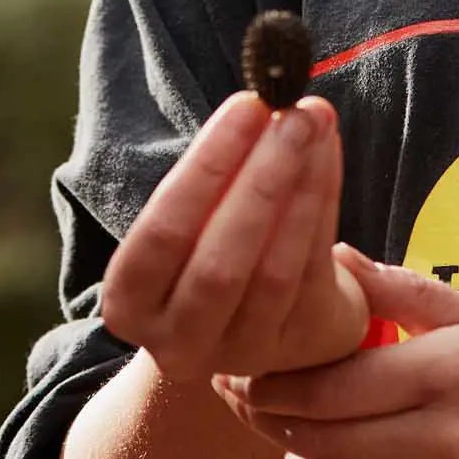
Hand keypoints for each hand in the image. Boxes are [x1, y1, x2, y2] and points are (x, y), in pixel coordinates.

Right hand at [99, 93, 370, 384]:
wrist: (261, 319)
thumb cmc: (212, 247)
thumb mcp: (190, 223)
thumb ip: (214, 175)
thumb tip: (262, 105)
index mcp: (130, 304)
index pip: (161, 234)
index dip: (207, 168)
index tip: (247, 106)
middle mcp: (177, 342)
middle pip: (219, 261)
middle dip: (261, 178)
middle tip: (291, 112)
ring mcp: (240, 353)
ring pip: (273, 270)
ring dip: (300, 187)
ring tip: (314, 123)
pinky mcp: (295, 346)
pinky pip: (312, 270)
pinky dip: (323, 201)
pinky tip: (328, 153)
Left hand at [220, 252, 458, 458]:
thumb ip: (405, 291)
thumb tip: (334, 258)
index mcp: (456, 371)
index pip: (333, 385)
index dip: (276, 385)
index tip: (245, 375)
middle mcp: (458, 441)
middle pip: (328, 441)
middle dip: (275, 424)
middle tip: (250, 408)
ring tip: (294, 450)